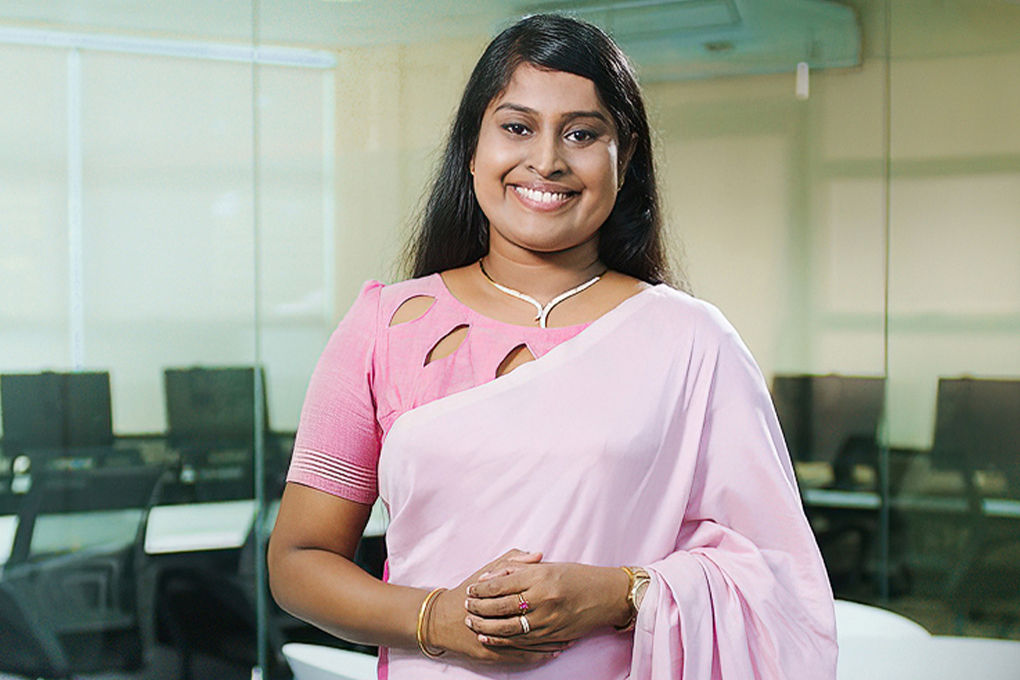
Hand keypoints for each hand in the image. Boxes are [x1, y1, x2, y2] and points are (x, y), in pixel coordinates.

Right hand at [427, 549, 570, 664]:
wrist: (441, 619)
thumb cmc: (469, 591)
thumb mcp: (487, 571)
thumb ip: (512, 562)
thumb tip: (538, 555)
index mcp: (497, 593)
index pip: (528, 596)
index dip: (552, 599)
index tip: (571, 598)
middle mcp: (496, 617)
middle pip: (532, 621)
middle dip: (555, 623)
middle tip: (577, 622)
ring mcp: (493, 638)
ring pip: (529, 642)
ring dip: (551, 642)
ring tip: (571, 640)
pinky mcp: (491, 654)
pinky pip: (520, 656)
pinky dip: (539, 655)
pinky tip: (554, 652)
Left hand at [463, 562, 630, 648]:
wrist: (607, 596)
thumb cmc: (578, 576)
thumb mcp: (549, 565)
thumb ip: (520, 569)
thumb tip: (491, 576)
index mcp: (540, 576)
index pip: (501, 584)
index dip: (482, 588)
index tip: (471, 588)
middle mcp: (543, 598)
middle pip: (501, 606)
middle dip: (479, 608)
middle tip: (466, 606)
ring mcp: (548, 619)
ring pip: (507, 628)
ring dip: (486, 627)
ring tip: (472, 623)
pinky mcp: (552, 635)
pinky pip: (521, 641)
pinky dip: (502, 640)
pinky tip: (489, 637)